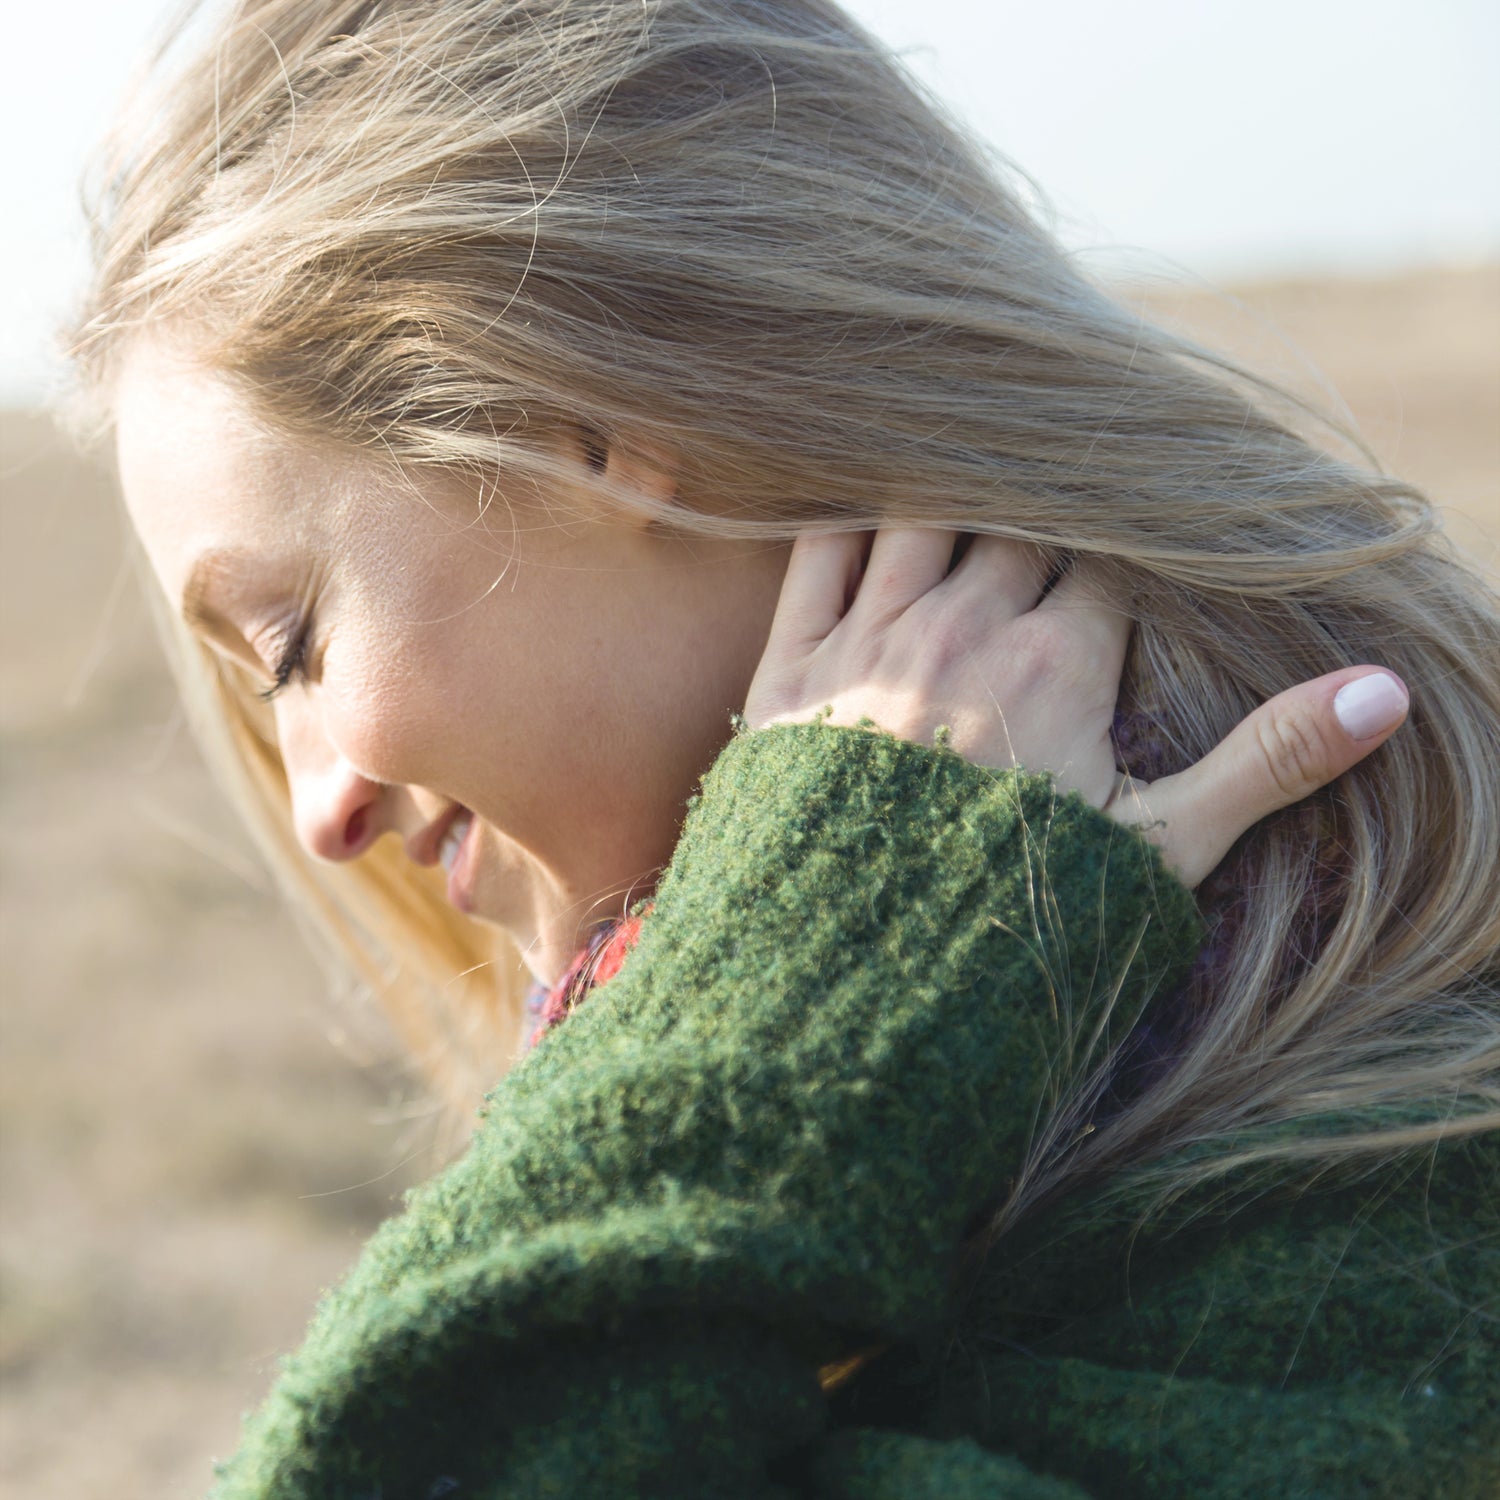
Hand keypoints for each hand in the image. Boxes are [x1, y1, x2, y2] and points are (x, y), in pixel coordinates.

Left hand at [744, 528, 1408, 889]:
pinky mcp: (787, 669)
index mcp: (1058, 665)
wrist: (861, 984)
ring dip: (954, 510)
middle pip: (1014, 530)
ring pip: (922, 518)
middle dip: (1040, 539)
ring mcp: (868, 642)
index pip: (1103, 565)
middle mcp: (961, 630)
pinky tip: (868, 519)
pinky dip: (845, 522)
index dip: (1117, 569)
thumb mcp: (1162, 852)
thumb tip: (1388, 693)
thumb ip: (1270, 762)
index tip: (1116, 586)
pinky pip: (817, 554)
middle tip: (1044, 563)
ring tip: (975, 518)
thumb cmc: (1023, 921)